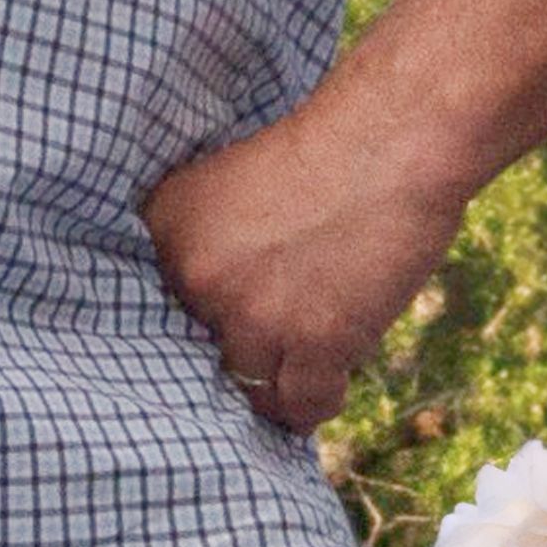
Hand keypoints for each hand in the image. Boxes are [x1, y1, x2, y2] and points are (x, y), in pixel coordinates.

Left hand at [143, 95, 468, 434]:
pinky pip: (300, 408)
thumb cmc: (323, 153)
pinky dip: (315, 402)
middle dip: (239, 343)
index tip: (225, 314)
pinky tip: (329, 376)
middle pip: (202, 353)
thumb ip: (201, 248)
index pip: (152, 312)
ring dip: (279, 373)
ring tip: (306, 347)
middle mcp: (198, 277)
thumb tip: (204, 325)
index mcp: (166, 229)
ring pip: (250, 384)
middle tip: (280, 318)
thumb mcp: (227, 186)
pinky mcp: (314, 343)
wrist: (394, 138)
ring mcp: (254, 315)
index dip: (196, 317)